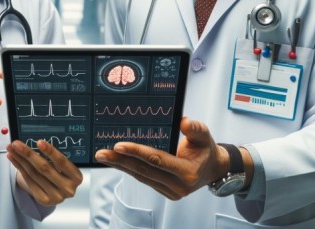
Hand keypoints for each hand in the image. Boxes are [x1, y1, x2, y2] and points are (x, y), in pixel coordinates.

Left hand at [7, 140, 83, 205]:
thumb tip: (36, 142)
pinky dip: (20, 168)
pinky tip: (14, 159)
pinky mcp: (44, 200)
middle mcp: (68, 188)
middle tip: (17, 144)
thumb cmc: (61, 173)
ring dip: (20, 160)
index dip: (51, 151)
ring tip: (12, 149)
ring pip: (34, 174)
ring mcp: (56, 196)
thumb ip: (54, 157)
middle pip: (45, 168)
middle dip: (29, 154)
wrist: (59, 190)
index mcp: (76, 177)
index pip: (62, 162)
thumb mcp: (64, 166)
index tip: (39, 142)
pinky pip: (29, 181)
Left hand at [94, 117, 226, 199]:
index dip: (137, 152)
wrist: (212, 169)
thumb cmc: (206, 150)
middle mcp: (178, 186)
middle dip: (120, 161)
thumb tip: (183, 122)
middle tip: (101, 153)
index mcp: (187, 172)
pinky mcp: (164, 191)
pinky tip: (117, 162)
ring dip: (121, 166)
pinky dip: (129, 169)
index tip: (119, 145)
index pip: (157, 160)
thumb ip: (195, 129)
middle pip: (144, 170)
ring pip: (140, 176)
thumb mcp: (205, 135)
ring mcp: (170, 191)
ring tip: (103, 157)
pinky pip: (143, 179)